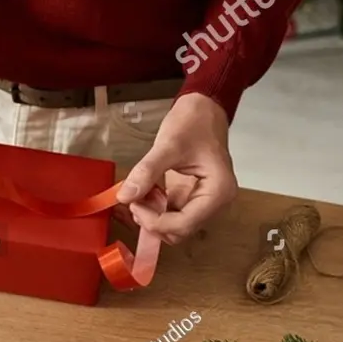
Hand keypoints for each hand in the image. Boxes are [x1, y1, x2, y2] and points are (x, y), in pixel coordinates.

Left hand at [115, 93, 236, 243]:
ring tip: (135, 196)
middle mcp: (214, 203)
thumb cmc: (195, 123)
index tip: (134, 204)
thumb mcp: (168, 144)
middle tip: (133, 201)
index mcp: (218, 192)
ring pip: (173, 227)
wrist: (204, 109)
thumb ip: (146, 171)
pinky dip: (152, 211)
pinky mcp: (190, 198)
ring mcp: (202, 202)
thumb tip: (124, 196)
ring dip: (151, 218)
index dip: (156, 222)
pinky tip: (139, 195)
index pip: (185, 225)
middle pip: (180, 231)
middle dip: (152, 222)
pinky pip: (169, 215)